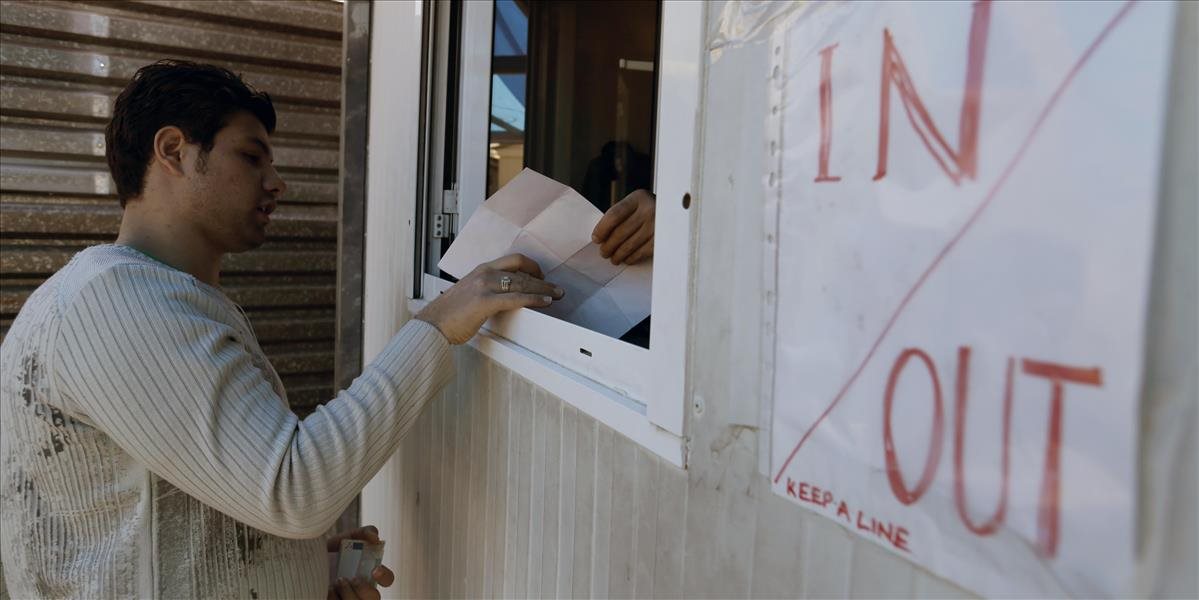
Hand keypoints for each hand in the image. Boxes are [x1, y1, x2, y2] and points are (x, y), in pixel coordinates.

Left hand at [325, 526, 394, 599]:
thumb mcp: (344, 538)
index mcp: (369, 573)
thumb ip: (362, 532)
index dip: (385, 576)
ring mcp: (351, 599)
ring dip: (348, 594)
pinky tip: (327, 590)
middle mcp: (363, 590)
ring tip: (335, 583)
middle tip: (351, 578)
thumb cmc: (330, 551)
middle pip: (375, 598)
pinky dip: (334, 598)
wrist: (307, 562)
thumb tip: (375, 537)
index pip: (387, 579)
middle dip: (364, 589)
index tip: (375, 570)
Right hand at [416, 254, 564, 343]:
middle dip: (543, 280)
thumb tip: (507, 298)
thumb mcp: (471, 295)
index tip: (542, 277)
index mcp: (481, 270)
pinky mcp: (485, 301)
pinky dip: (534, 300)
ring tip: (557, 295)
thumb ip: (488, 292)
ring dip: (543, 290)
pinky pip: (516, 298)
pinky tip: (545, 303)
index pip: (514, 261)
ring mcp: (484, 286)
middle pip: (522, 272)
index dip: (532, 267)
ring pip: (522, 284)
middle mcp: (484, 273)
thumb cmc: (449, 314)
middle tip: (557, 288)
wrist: (432, 325)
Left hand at [591, 189, 654, 264]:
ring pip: (629, 245)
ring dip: (618, 255)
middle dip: (608, 246)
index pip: (614, 215)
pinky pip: (641, 252)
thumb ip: (620, 216)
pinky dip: (631, 258)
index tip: (596, 239)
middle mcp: (649, 210)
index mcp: (638, 198)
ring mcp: (657, 225)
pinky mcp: (661, 240)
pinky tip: (626, 259)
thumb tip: (601, 238)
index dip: (602, 229)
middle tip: (604, 252)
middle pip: (620, 232)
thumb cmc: (649, 211)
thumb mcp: (636, 205)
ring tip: (613, 258)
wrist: (676, 213)